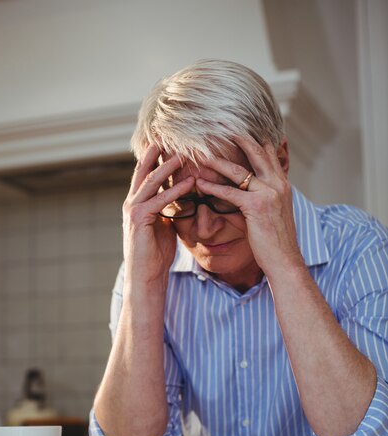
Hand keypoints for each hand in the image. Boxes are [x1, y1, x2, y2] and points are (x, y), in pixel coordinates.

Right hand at [123, 145, 193, 283]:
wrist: (145, 277)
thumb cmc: (156, 254)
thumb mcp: (164, 225)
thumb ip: (168, 209)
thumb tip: (181, 197)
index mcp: (137, 202)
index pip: (147, 171)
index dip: (157, 154)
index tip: (170, 138)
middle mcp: (132, 202)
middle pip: (144, 168)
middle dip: (157, 150)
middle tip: (172, 132)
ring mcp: (133, 210)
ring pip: (151, 181)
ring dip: (168, 165)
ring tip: (184, 152)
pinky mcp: (139, 220)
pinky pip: (159, 201)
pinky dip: (174, 190)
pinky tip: (188, 182)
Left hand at [195, 136, 303, 278]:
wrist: (286, 261)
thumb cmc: (277, 241)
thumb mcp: (275, 213)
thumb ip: (266, 197)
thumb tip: (253, 190)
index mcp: (283, 183)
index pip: (268, 153)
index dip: (253, 138)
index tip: (238, 126)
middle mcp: (278, 184)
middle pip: (256, 151)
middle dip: (238, 135)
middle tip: (220, 123)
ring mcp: (269, 194)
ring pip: (239, 171)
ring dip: (218, 161)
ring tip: (201, 153)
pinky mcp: (257, 207)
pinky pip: (230, 193)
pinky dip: (213, 187)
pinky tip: (199, 184)